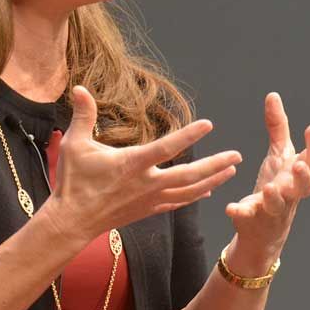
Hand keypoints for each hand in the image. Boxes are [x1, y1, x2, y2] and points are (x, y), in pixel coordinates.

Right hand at [46, 85, 242, 242]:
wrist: (72, 221)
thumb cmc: (73, 181)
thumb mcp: (74, 144)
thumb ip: (83, 115)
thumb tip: (80, 88)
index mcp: (132, 164)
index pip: (167, 147)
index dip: (189, 135)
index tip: (209, 124)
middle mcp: (146, 183)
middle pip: (190, 175)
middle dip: (216, 165)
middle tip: (237, 156)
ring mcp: (149, 199)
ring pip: (189, 191)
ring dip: (212, 180)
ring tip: (231, 171)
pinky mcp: (148, 210)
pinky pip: (178, 203)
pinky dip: (195, 196)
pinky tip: (207, 190)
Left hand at [224, 92, 309, 256]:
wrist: (263, 229)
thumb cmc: (275, 186)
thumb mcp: (278, 155)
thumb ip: (277, 127)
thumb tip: (273, 95)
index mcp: (295, 174)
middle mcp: (289, 192)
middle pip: (304, 188)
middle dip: (304, 178)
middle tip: (298, 167)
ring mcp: (272, 209)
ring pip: (278, 206)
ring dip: (274, 197)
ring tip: (269, 189)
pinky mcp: (252, 220)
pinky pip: (247, 217)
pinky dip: (240, 212)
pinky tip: (231, 207)